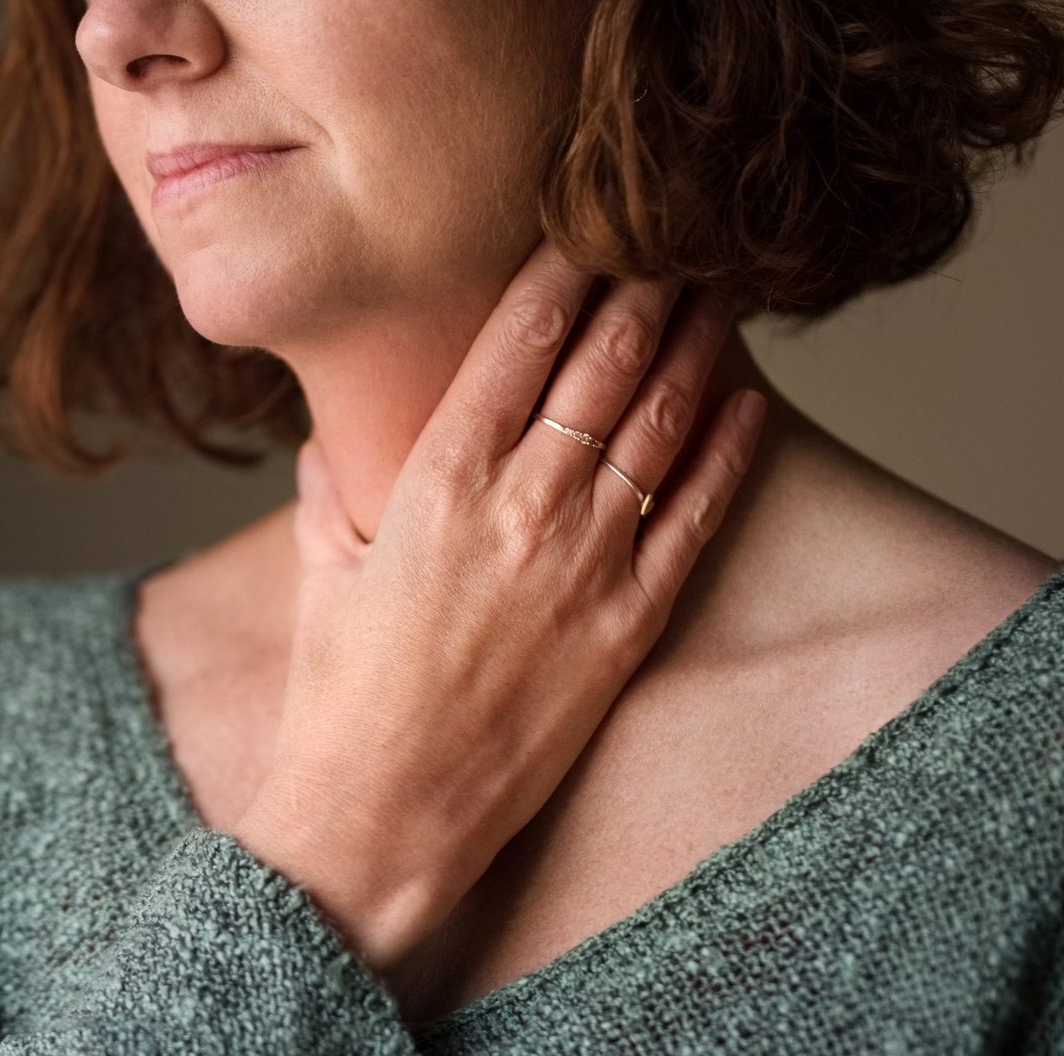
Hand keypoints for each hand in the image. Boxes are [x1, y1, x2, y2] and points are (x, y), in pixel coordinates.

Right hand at [228, 236, 766, 984]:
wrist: (379, 816)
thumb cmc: (337, 701)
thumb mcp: (317, 577)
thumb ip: (329, 497)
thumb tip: (330, 452)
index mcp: (432, 484)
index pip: (517, 343)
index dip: (562, 275)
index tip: (585, 231)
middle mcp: (519, 509)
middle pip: (604, 365)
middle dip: (643, 291)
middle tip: (668, 245)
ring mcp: (582, 567)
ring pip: (660, 425)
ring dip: (694, 350)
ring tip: (713, 300)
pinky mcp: (626, 628)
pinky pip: (692, 518)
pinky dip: (724, 454)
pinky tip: (746, 407)